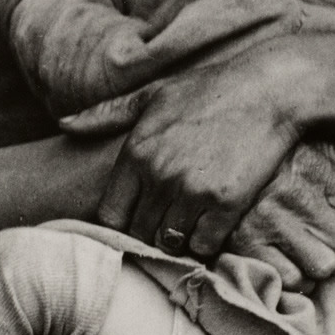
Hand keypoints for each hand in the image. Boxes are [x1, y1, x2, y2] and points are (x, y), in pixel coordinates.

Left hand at [96, 42, 307, 257]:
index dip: (121, 222)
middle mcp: (159, 175)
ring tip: (189, 223)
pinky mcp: (227, 203)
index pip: (111, 213)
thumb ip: (106, 114)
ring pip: (171, 243)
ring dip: (178, 239)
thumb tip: (64, 123)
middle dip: (150, 232)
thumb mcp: (153, 94)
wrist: (270, 89)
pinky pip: (204, 244)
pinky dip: (207, 241)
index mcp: (136, 151)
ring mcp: (193, 191)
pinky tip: (213, 222)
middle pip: (140, 233)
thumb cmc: (210, 89)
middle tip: (167, 223)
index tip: (138, 217)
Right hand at [226, 141, 334, 284]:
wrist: (199, 158)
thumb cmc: (262, 158)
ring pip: (324, 268)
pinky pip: (290, 279)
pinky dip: (291, 276)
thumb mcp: (301, 144)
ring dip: (317, 265)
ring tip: (304, 251)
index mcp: (313, 168)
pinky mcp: (247, 245)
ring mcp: (271, 223)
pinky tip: (283, 260)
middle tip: (328, 239)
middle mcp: (296, 196)